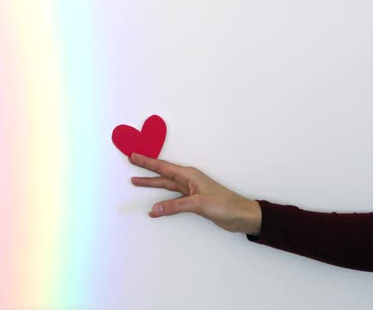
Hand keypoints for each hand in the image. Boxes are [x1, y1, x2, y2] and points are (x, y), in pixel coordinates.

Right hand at [129, 152, 261, 234]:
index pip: (163, 167)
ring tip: (136, 181)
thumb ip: (176, 206)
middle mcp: (188, 180)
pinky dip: (162, 202)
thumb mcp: (199, 204)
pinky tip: (155, 206)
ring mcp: (191, 191)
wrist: (241, 215)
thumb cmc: (225, 205)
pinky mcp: (193, 202)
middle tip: (131, 162)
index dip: (147, 162)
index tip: (133, 156)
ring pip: (166, 186)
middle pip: (162, 174)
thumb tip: (154, 208)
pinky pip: (172, 199)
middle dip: (146, 170)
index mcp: (189, 175)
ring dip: (152, 184)